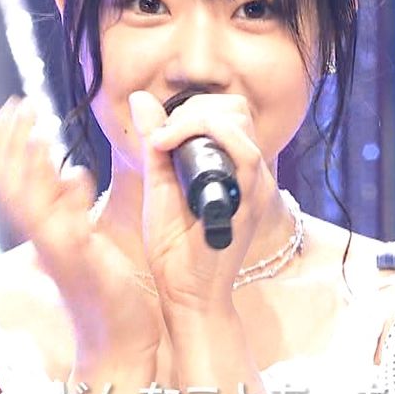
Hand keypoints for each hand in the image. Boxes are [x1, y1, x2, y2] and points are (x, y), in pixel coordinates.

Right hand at [0, 97, 159, 359]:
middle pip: (8, 185)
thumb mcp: (90, 238)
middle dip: (10, 143)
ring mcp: (58, 252)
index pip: (13, 180)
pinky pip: (64, 231)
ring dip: (28, 163)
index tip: (15, 108)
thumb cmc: (107, 292)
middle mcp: (44, 238)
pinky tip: (74, 176)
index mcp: (46, 230)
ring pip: (27, 203)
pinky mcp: (82, 266)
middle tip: (17, 104)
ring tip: (33, 127)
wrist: (119, 344)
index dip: (9, 145)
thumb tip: (73, 172)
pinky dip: (65, 203)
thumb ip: (77, 207)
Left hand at [127, 91, 288, 312]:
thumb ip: (157, 142)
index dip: (192, 109)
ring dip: (197, 120)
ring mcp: (254, 186)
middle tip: (164, 137)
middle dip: (194, 110)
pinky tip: (175, 146)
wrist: (186, 295)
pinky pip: (245, 154)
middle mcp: (250, 173)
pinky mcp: (250, 202)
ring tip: (167, 142)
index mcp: (232, 168)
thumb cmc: (176, 248)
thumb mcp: (160, 184)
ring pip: (239, 123)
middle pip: (236, 109)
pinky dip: (211, 136)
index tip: (161, 133)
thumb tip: (141, 98)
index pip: (227, 111)